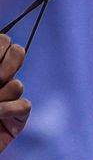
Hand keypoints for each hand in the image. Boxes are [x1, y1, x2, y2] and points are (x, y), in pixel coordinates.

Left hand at [0, 34, 29, 152]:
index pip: (2, 40)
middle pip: (17, 53)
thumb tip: (6, 44)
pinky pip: (24, 105)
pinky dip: (7, 111)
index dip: (0, 45)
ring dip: (0, 95)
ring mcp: (7, 98)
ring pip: (17, 84)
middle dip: (5, 66)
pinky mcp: (17, 119)